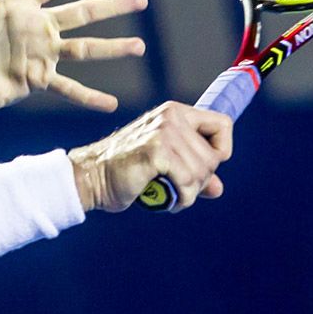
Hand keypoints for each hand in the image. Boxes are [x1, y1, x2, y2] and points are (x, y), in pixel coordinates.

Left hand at [0, 0, 146, 113]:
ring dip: (111, 48)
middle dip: (110, 6)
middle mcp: (37, 28)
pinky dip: (88, 96)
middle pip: (80, 13)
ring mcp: (42, 54)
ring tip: (140, 46)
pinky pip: (69, 88)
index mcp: (18, 7)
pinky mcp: (39, 80)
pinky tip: (111, 104)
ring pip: (84, 48)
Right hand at [68, 102, 232, 212]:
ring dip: (189, 193)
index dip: (220, 150)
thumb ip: (193, 173)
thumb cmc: (125, 173)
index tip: (203, 168)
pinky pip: (188, 183)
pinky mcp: (156, 151)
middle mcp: (171, 117)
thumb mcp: (164, 167)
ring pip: (203, 172)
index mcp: (174, 112)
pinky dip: (182, 199)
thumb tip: (218, 189)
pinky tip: (166, 201)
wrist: (90, 179)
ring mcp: (164, 132)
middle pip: (214, 157)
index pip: (222, 124)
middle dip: (200, 181)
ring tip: (169, 194)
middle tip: (178, 188)